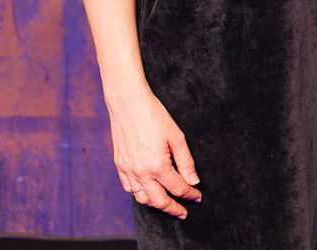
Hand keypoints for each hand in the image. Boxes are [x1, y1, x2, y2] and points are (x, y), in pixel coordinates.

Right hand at [106, 86, 201, 218]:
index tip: (197, 197)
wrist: (128, 103)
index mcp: (157, 166)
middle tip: (183, 212)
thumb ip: (186, 161)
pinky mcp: (119, 165)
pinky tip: (148, 191)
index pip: (177, 188)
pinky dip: (140, 194)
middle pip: (159, 201)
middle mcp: (141, 172)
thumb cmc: (154, 116)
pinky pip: (129, 188)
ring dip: (156, 204)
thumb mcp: (176, 137)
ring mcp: (128, 170)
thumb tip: (193, 180)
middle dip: (173, 209)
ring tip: (167, 203)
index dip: (190, 194)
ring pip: (142, 199)